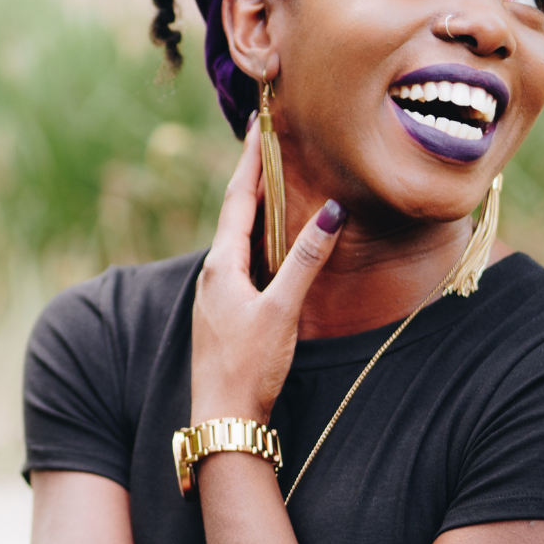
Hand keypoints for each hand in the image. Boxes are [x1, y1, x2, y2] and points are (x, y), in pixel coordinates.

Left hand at [190, 121, 346, 426]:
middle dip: (250, 176)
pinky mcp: (225, 307)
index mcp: (222, 264)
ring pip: (236, 235)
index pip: (238, 199)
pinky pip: (240, 256)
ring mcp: (217, 290)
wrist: (222, 417)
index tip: (257, 127)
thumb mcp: (281, 310)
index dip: (249, 162)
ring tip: (268, 179)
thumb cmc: (249, 366)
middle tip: (265, 142)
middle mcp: (214, 271)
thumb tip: (330, 212)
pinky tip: (266, 239)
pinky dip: (255, 235)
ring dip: (252, 205)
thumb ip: (305, 261)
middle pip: (234, 211)